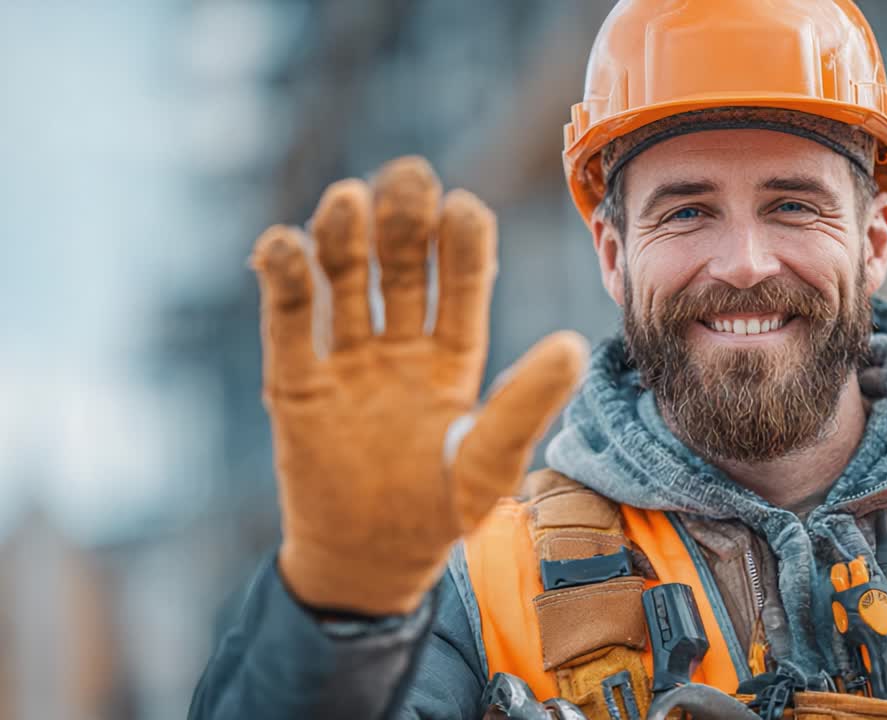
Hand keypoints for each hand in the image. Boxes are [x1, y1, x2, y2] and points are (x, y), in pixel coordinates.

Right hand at [251, 156, 586, 614]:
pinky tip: (283, 244)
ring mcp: (347, 360)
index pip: (462, 284)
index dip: (462, 245)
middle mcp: (402, 345)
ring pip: (344, 283)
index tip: (463, 207)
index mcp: (455, 355)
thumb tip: (574, 344)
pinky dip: (283, 281)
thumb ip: (526, 404)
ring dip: (343, 237)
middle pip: (401, 268)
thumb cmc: (440, 512)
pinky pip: (289, 323)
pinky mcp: (296, 382)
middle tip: (406, 177)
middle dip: (403, 221)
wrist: (369, 563)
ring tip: (346, 201)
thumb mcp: (490, 461)